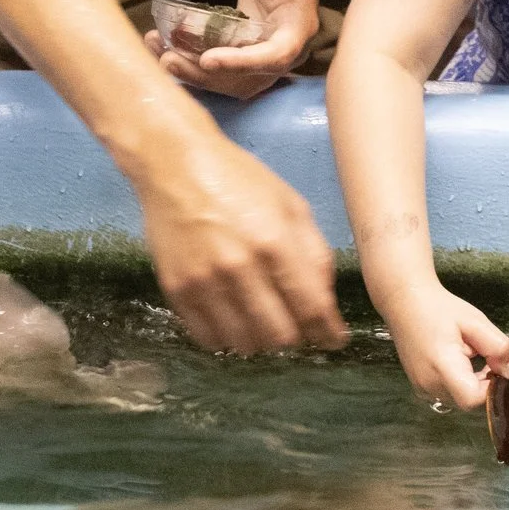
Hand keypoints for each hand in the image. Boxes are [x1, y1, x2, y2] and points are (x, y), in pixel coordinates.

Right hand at [132, 117, 347, 354]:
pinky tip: (233, 320)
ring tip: (262, 320)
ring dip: (261, 340)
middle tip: (295, 325)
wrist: (174, 165)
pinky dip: (227, 338)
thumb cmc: (238, 180)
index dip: (327, 332)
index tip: (333, 339)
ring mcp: (203, 282)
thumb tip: (326, 302)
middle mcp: (239, 267)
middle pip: (279, 335)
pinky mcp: (176, 290)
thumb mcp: (290, 204)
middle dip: (295, 336)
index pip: (310, 308)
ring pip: (244, 344)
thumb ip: (315, 253)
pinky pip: (208, 339)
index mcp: (274, 242)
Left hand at [148, 0, 321, 100]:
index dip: (242, 63)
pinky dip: (191, 63)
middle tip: (169, 60)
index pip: (274, 57)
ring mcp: (262, 53)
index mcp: (298, 27)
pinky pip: (219, 67)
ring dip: (193, 74)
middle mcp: (284, 49)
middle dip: (206, 76)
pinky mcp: (242, 50)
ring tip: (159, 54)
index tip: (207, 59)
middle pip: (247, 79)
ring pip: (229, 80)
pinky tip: (162, 47)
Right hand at [379, 278, 508, 409]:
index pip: (473, 399)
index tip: (494, 367)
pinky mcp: (419, 387)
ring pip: (458, 399)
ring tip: (466, 354)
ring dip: (469, 383)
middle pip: (467, 401)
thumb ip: (497, 348)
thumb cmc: (439, 308)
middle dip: (482, 383)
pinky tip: (455, 360)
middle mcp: (429, 385)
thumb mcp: (476, 321)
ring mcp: (421, 389)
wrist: (404, 301)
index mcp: (442, 367)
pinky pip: (446, 394)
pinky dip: (457, 383)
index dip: (490, 388)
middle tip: (480, 354)